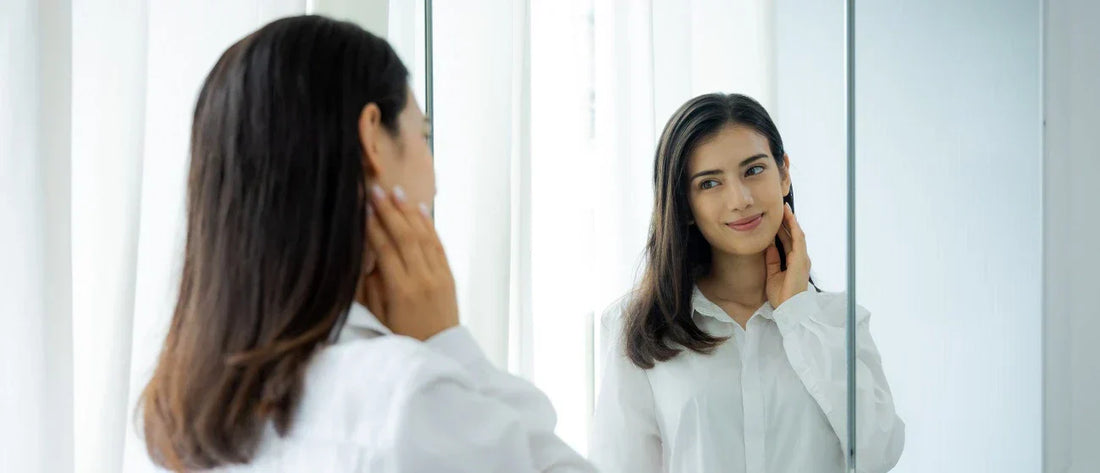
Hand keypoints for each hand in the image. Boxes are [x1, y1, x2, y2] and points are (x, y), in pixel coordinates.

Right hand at [362, 184, 458, 340]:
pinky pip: (439, 246)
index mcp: (401, 291)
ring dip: (409, 212)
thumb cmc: (403, 341)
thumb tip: (369, 258)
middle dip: (389, 211)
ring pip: (424, 236)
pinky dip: (429, 225)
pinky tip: (420, 210)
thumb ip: (373, 288)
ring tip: (396, 192)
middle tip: (376, 190)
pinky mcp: (449, 277)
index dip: (373, 227)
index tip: (362, 208)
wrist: (440, 355)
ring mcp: (439, 277)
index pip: (385, 249)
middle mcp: (423, 279)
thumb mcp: (380, 318)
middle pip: (405, 237)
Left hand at [765, 203, 810, 307]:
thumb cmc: (781, 295)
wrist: (788, 308)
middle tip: (781, 207)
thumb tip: (768, 245)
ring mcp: (802, 258)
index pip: (788, 241)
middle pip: (793, 235)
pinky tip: (790, 218)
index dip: (783, 229)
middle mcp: (800, 258)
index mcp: (793, 262)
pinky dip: (794, 228)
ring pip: (797, 234)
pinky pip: (798, 240)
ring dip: (791, 221)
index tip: (776, 218)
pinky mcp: (801, 260)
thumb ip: (772, 259)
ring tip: (785, 208)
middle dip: (787, 221)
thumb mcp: (772, 274)